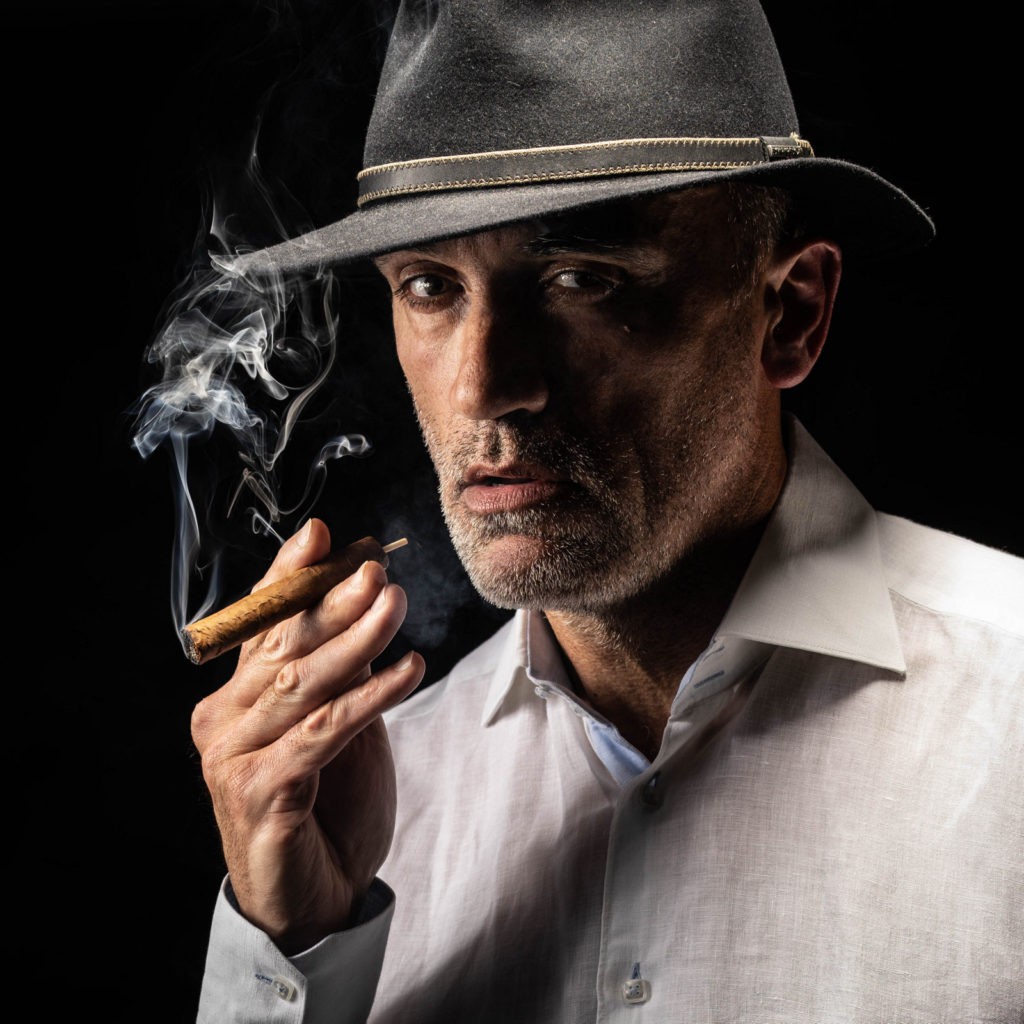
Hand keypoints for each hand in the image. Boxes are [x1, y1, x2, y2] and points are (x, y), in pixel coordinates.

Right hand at [191, 519, 423, 953]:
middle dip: (331, 603)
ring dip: (356, 640)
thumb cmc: (328, 806)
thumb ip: (341, 675)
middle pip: (281, 647)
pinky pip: (324, 731)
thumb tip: (369, 607)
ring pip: (302, 684)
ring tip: (397, 606)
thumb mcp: (339, 726)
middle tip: (376, 571)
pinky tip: (407, 670)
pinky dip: (370, 697)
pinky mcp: (262, 793)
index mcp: (236, 698)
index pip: (261, 625)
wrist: (315, 897)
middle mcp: (224, 722)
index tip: (322, 535)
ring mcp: (235, 759)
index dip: (288, 577)